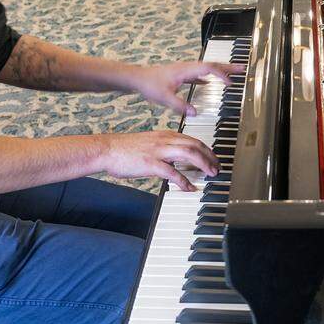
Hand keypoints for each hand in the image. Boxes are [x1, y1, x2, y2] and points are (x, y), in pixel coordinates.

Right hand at [95, 131, 217, 190]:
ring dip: (203, 164)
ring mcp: (158, 151)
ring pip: (189, 154)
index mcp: (165, 135)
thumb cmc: (124, 149)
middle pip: (195, 145)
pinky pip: (173, 172)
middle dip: (209, 156)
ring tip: (210, 174)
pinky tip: (189, 188)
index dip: (205, 149)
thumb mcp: (148, 143)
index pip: (192, 139)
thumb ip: (163, 149)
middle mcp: (164, 140)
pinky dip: (184, 181)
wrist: (107, 149)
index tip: (212, 157)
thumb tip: (174, 160)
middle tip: (217, 167)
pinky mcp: (151, 163)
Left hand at [128, 61, 245, 115]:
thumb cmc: (149, 85)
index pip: (208, 69)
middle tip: (243, 68)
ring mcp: (185, 71)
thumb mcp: (164, 98)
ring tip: (233, 74)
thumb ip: (180, 105)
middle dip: (228, 67)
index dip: (221, 74)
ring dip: (220, 70)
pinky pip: (199, 74)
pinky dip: (208, 77)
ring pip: (207, 68)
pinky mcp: (181, 75)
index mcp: (186, 70)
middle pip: (212, 65)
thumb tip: (195, 112)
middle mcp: (187, 68)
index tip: (230, 83)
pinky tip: (210, 82)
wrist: (137, 78)